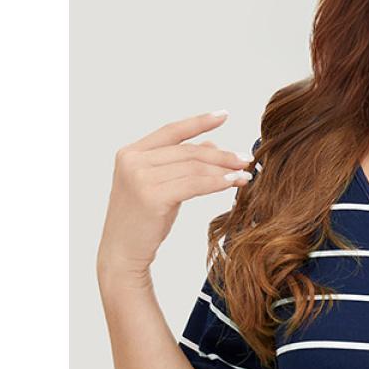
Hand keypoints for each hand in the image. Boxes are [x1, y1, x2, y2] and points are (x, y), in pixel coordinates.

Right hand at [96, 110, 253, 281]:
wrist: (122, 253)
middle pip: (187, 151)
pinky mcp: (151, 196)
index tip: (224, 115)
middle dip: (221, 155)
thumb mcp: (161, 186)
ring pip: (193, 167)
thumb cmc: (143, 220)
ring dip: (224, 170)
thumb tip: (211, 143)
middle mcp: (132, 160)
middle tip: (246, 159)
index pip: (171, 131)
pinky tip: (233, 183)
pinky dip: (217, 182)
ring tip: (245, 174)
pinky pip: (194, 184)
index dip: (199, 122)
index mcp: (130, 152)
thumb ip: (181, 164)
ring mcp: (139, 177)